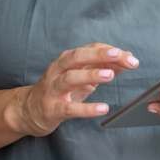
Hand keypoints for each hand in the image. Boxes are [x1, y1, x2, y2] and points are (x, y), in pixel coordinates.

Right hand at [6, 43, 139, 136]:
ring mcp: (53, 89)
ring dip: (90, 75)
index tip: (130, 57)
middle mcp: (58, 70)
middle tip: (119, 56)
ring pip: (70, 78)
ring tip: (110, 75)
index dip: (109, 52)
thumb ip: (103, 66)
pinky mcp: (52, 108)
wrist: (29, 110)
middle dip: (99, 55)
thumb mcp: (81, 76)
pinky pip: (69, 108)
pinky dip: (86, 108)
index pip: (89, 49)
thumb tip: (127, 56)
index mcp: (67, 60)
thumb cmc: (60, 90)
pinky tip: (102, 108)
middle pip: (77, 57)